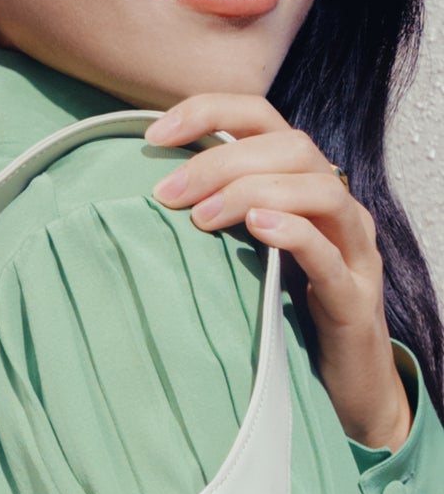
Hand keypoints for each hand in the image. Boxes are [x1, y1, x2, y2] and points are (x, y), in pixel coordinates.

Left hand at [144, 94, 411, 453]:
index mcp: (301, 185)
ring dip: (253, 192)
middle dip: (221, 160)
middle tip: (166, 195)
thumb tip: (139, 207)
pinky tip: (257, 229)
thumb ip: (210, 223)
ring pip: (318, 188)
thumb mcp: (241, 260)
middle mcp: (334, 204)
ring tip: (201, 217)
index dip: (210, 112)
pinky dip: (294, 232)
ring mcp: (351, 247)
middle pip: (290, 146)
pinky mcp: (355, 294)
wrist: (344, 381)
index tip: (153, 134)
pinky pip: (330, 250)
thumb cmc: (284, 315)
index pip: (262, 118)